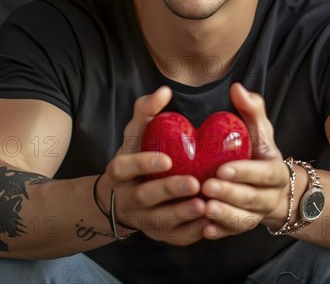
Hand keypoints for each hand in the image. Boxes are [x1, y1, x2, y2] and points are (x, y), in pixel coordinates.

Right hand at [99, 86, 206, 245]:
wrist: (123, 197)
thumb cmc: (136, 154)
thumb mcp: (136, 132)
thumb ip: (147, 110)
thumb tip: (165, 90)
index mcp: (120, 171)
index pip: (125, 168)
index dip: (143, 164)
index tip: (166, 159)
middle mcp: (127, 198)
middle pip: (145, 198)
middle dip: (169, 192)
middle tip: (193, 183)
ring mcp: (142, 219)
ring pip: (160, 222)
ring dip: (182, 215)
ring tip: (204, 206)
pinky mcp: (159, 235)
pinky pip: (174, 238)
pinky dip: (191, 233)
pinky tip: (209, 224)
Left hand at [200, 83, 290, 239]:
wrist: (275, 190)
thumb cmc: (260, 153)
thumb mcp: (260, 130)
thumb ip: (251, 109)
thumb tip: (237, 88)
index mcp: (274, 171)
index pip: (263, 173)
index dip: (245, 172)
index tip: (223, 168)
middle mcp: (268, 196)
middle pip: (252, 198)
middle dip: (230, 194)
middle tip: (207, 187)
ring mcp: (256, 214)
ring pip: (243, 219)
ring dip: (224, 215)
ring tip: (204, 208)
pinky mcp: (243, 226)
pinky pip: (233, 232)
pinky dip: (220, 232)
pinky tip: (203, 228)